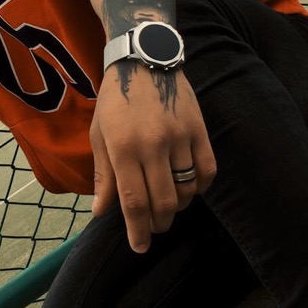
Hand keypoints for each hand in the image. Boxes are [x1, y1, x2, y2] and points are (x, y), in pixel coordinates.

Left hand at [90, 65, 215, 252]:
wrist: (145, 60)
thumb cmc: (116, 101)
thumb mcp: (100, 135)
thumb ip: (103, 175)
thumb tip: (101, 212)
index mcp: (123, 148)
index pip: (133, 202)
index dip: (138, 231)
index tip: (139, 247)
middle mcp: (153, 145)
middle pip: (163, 202)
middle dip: (158, 224)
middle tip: (152, 227)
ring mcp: (180, 137)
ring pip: (186, 190)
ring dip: (177, 207)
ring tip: (167, 205)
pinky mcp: (200, 130)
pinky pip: (207, 171)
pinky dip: (199, 187)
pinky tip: (188, 187)